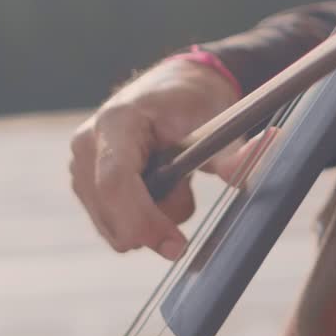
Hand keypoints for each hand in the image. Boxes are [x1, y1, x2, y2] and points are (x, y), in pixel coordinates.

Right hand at [70, 58, 251, 257]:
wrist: (176, 89)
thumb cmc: (195, 104)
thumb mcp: (221, 126)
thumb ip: (233, 154)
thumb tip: (256, 161)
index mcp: (117, 121)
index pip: (116, 182)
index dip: (143, 220)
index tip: (178, 246)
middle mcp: (87, 144)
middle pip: (112, 214)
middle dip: (154, 223)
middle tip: (188, 195)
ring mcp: (80, 166)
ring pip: (113, 227)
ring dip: (150, 219)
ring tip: (172, 182)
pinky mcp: (84, 184)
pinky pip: (112, 226)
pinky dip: (141, 218)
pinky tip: (157, 189)